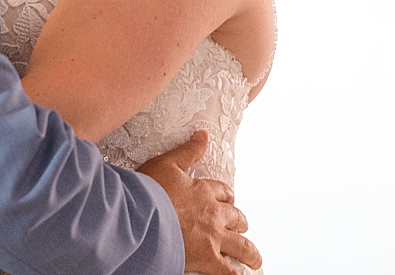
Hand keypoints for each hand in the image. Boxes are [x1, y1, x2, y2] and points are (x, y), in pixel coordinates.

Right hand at [138, 132, 261, 274]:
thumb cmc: (148, 190)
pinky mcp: (207, 259)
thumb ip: (188, 150)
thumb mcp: (166, 163)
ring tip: (254, 258)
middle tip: (240, 226)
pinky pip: (229, 271)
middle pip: (236, 218)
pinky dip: (236, 274)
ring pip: (241, 246)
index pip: (223, 192)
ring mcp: (213, 238)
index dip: (226, 197)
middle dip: (239, 222)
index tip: (227, 201)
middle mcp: (213, 214)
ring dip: (250, 252)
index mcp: (203, 190)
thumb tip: (203, 134)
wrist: (140, 217)